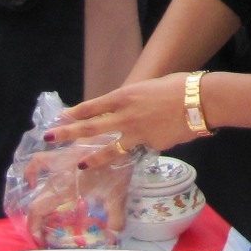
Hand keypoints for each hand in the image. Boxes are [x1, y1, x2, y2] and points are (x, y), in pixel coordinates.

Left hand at [48, 74, 195, 152]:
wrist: (201, 100)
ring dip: (94, 158)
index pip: (93, 106)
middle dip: (68, 133)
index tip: (61, 117)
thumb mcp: (149, 87)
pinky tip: (161, 137)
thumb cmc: (178, 86)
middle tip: (49, 137)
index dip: (75, 113)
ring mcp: (138, 133)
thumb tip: (129, 110)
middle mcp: (126, 115)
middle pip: (91, 128)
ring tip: (80, 164)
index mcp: (124, 96)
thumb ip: (134, 100)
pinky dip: (146, 145)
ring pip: (111, 149)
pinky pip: (144, 147)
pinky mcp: (152, 145)